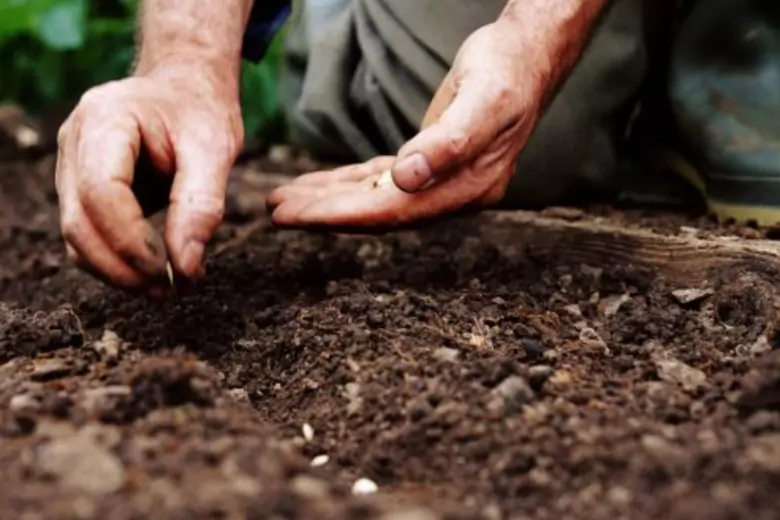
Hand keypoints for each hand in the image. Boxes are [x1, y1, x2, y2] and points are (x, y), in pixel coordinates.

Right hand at [56, 63, 242, 294]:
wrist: (184, 87)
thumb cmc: (200, 110)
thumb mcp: (215, 149)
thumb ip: (201, 206)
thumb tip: (186, 269)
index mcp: (105, 119)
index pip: (101, 192)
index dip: (132, 240)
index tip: (171, 271)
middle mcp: (75, 142)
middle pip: (79, 222)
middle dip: (122, 266)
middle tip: (169, 291)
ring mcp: (71, 166)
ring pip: (77, 237)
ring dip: (117, 272)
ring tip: (166, 288)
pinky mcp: (80, 188)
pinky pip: (87, 236)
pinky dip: (116, 261)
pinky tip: (154, 271)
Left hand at [267, 21, 548, 229]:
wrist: (528, 56)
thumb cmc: (507, 73)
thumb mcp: (482, 102)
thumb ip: (448, 143)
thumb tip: (406, 179)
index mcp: (465, 188)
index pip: (392, 211)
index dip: (341, 216)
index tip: (297, 216)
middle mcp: (452, 194)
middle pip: (377, 212)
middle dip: (325, 213)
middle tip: (276, 211)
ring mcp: (442, 181)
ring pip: (374, 199)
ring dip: (330, 200)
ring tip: (285, 199)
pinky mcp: (430, 163)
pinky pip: (381, 181)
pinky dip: (348, 183)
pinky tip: (321, 184)